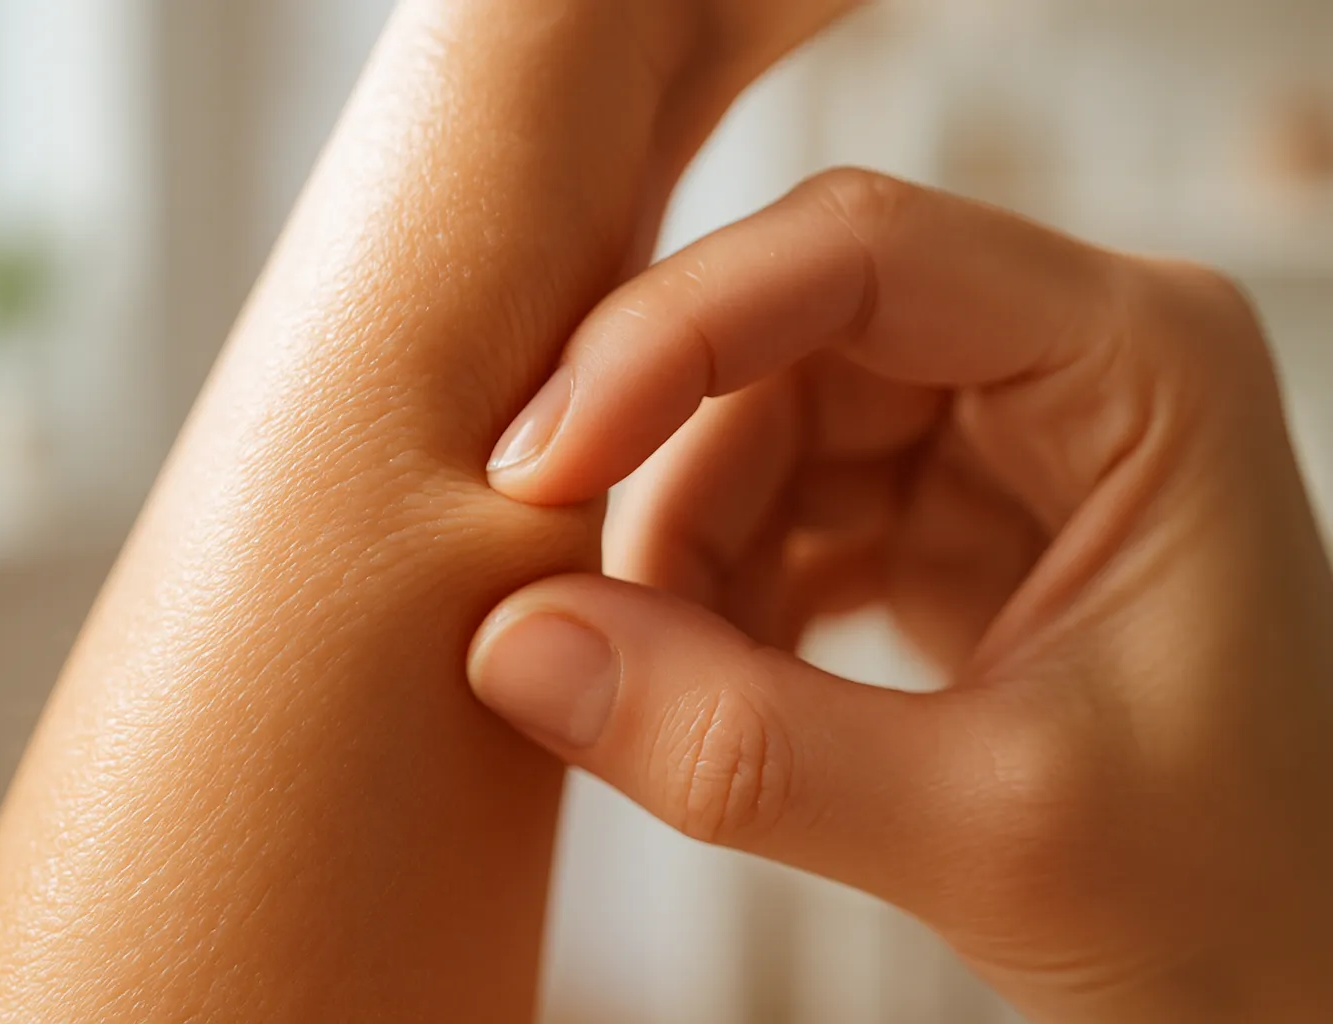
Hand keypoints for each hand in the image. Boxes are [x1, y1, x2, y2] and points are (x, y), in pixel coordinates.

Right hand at [468, 170, 1332, 1021]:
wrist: (1271, 973)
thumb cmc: (1224, 893)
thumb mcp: (990, 832)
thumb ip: (743, 748)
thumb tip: (515, 650)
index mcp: (1140, 364)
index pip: (865, 253)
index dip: (679, 333)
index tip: (549, 464)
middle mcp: (1060, 363)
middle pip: (785, 337)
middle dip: (660, 471)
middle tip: (561, 604)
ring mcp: (992, 436)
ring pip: (754, 426)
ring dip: (679, 555)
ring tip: (674, 691)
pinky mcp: (934, 512)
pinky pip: (769, 504)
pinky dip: (712, 594)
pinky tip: (722, 684)